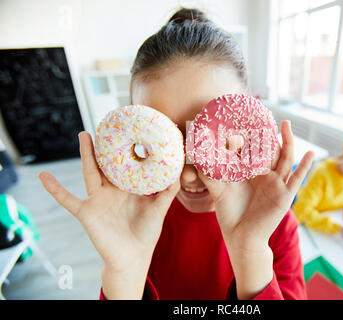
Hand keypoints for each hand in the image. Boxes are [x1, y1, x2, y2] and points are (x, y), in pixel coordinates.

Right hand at [38, 132, 178, 297]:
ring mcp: (98, 200)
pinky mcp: (87, 212)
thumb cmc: (146, 234)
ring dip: (86, 154)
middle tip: (103, 125)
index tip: (128, 132)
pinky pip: (67, 199)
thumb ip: (168, 191)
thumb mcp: (159, 209)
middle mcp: (112, 191)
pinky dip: (55, 189)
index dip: (125, 150)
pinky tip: (43, 176)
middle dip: (104, 146)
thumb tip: (179, 172)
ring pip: (90, 172)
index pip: (125, 165)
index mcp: (128, 189)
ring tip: (84, 135)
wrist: (133, 257)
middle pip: (106, 164)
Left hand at [199, 120, 313, 251]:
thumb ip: (209, 176)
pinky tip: (310, 153)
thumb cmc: (230, 215)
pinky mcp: (284, 196)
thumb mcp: (218, 192)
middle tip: (268, 114)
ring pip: (285, 159)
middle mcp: (265, 176)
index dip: (252, 135)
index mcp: (250, 173)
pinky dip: (304, 167)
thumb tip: (196, 159)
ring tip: (286, 125)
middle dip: (270, 134)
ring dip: (287, 142)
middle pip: (271, 150)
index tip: (248, 118)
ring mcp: (276, 185)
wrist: (241, 238)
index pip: (253, 150)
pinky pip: (296, 179)